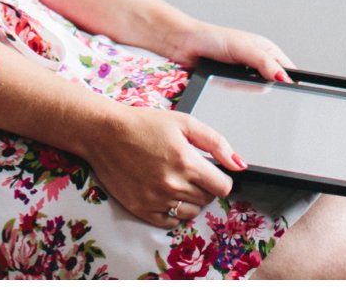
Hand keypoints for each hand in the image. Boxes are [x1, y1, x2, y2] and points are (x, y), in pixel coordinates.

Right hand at [83, 104, 247, 227]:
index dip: (222, 179)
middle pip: (208, 199)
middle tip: (192, 170)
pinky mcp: (141, 209)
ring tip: (179, 181)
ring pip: (191, 212)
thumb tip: (239, 164)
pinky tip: (167, 194)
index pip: (223, 188)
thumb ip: (217, 143)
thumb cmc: (145, 124)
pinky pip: (170, 222)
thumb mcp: (186, 123)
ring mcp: (156, 200)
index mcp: (186, 162)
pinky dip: (174, 211)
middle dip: (206, 186)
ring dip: (192, 200)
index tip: (214, 172)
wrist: (106, 134)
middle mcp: (172, 185)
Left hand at [166, 22, 294, 83]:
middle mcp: (258, 60)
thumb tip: (282, 77)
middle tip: (257, 82)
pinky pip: (241, 92)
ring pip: (256, 89)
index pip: (286, 68)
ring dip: (248, 88)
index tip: (292, 91)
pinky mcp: (232, 82)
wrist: (184, 44)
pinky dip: (236, 91)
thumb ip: (264, 62)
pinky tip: (228, 83)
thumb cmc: (212, 38)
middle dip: (268, 85)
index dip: (290, 80)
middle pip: (273, 81)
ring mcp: (245, 72)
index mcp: (266, 48)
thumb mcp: (243, 48)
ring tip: (237, 77)